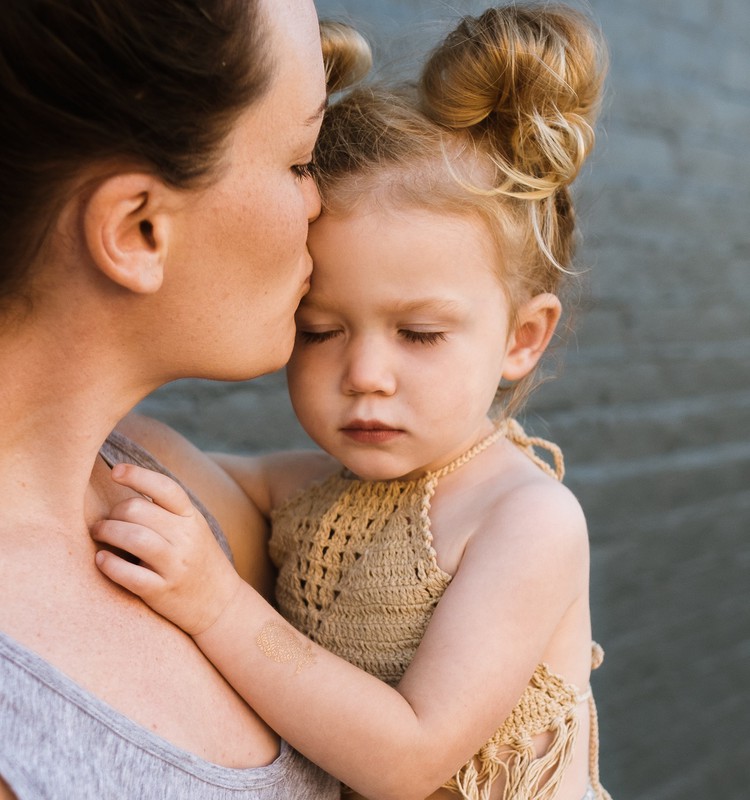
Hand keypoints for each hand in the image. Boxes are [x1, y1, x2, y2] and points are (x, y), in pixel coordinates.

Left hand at [92, 463, 242, 635]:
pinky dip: (109, 564)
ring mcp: (175, 565)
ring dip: (107, 531)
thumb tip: (126, 489)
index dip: (137, 475)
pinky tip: (101, 559)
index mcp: (191, 517)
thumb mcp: (192, 529)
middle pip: (137, 509)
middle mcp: (186, 537)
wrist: (221, 603)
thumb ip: (166, 511)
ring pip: (133, 537)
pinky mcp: (162, 591)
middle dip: (113, 512)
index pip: (165, 487)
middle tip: (104, 521)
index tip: (115, 471)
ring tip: (99, 534)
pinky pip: (129, 574)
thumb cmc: (198, 560)